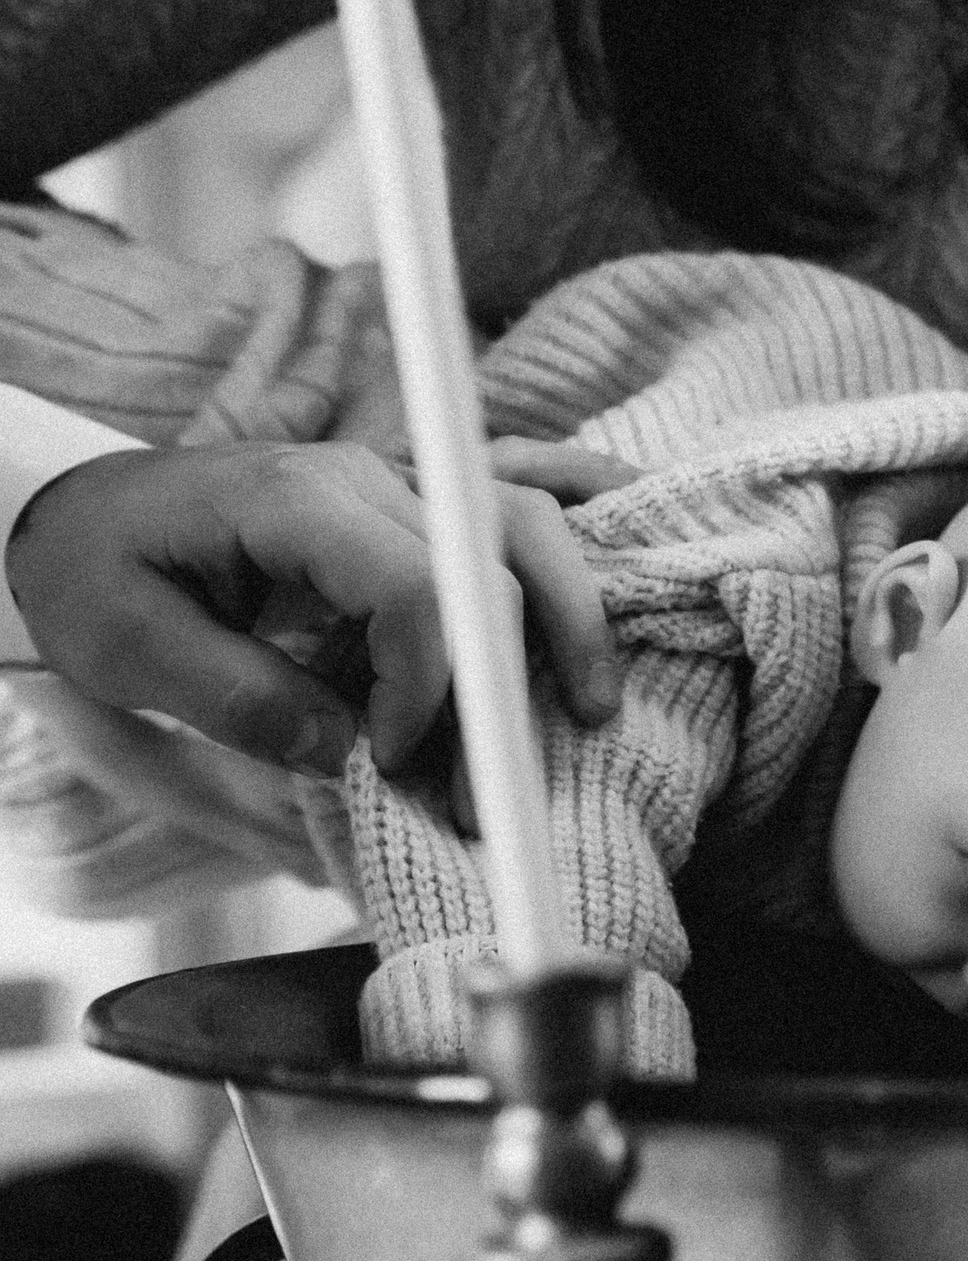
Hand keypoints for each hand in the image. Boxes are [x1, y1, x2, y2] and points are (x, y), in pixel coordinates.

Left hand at [5, 440, 622, 776]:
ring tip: (588, 712)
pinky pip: (510, 517)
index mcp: (294, 500)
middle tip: (509, 785)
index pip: (416, 583)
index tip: (399, 764)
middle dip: (517, 677)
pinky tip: (597, 603)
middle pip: (496, 553)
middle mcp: (365, 475)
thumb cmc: (94, 573)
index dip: (431, 685)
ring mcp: (395, 484)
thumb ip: (245, 702)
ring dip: (567, 619)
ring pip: (524, 526)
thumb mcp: (135, 650)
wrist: (77, 516)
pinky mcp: (406, 512)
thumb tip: (350, 752)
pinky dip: (562, 557)